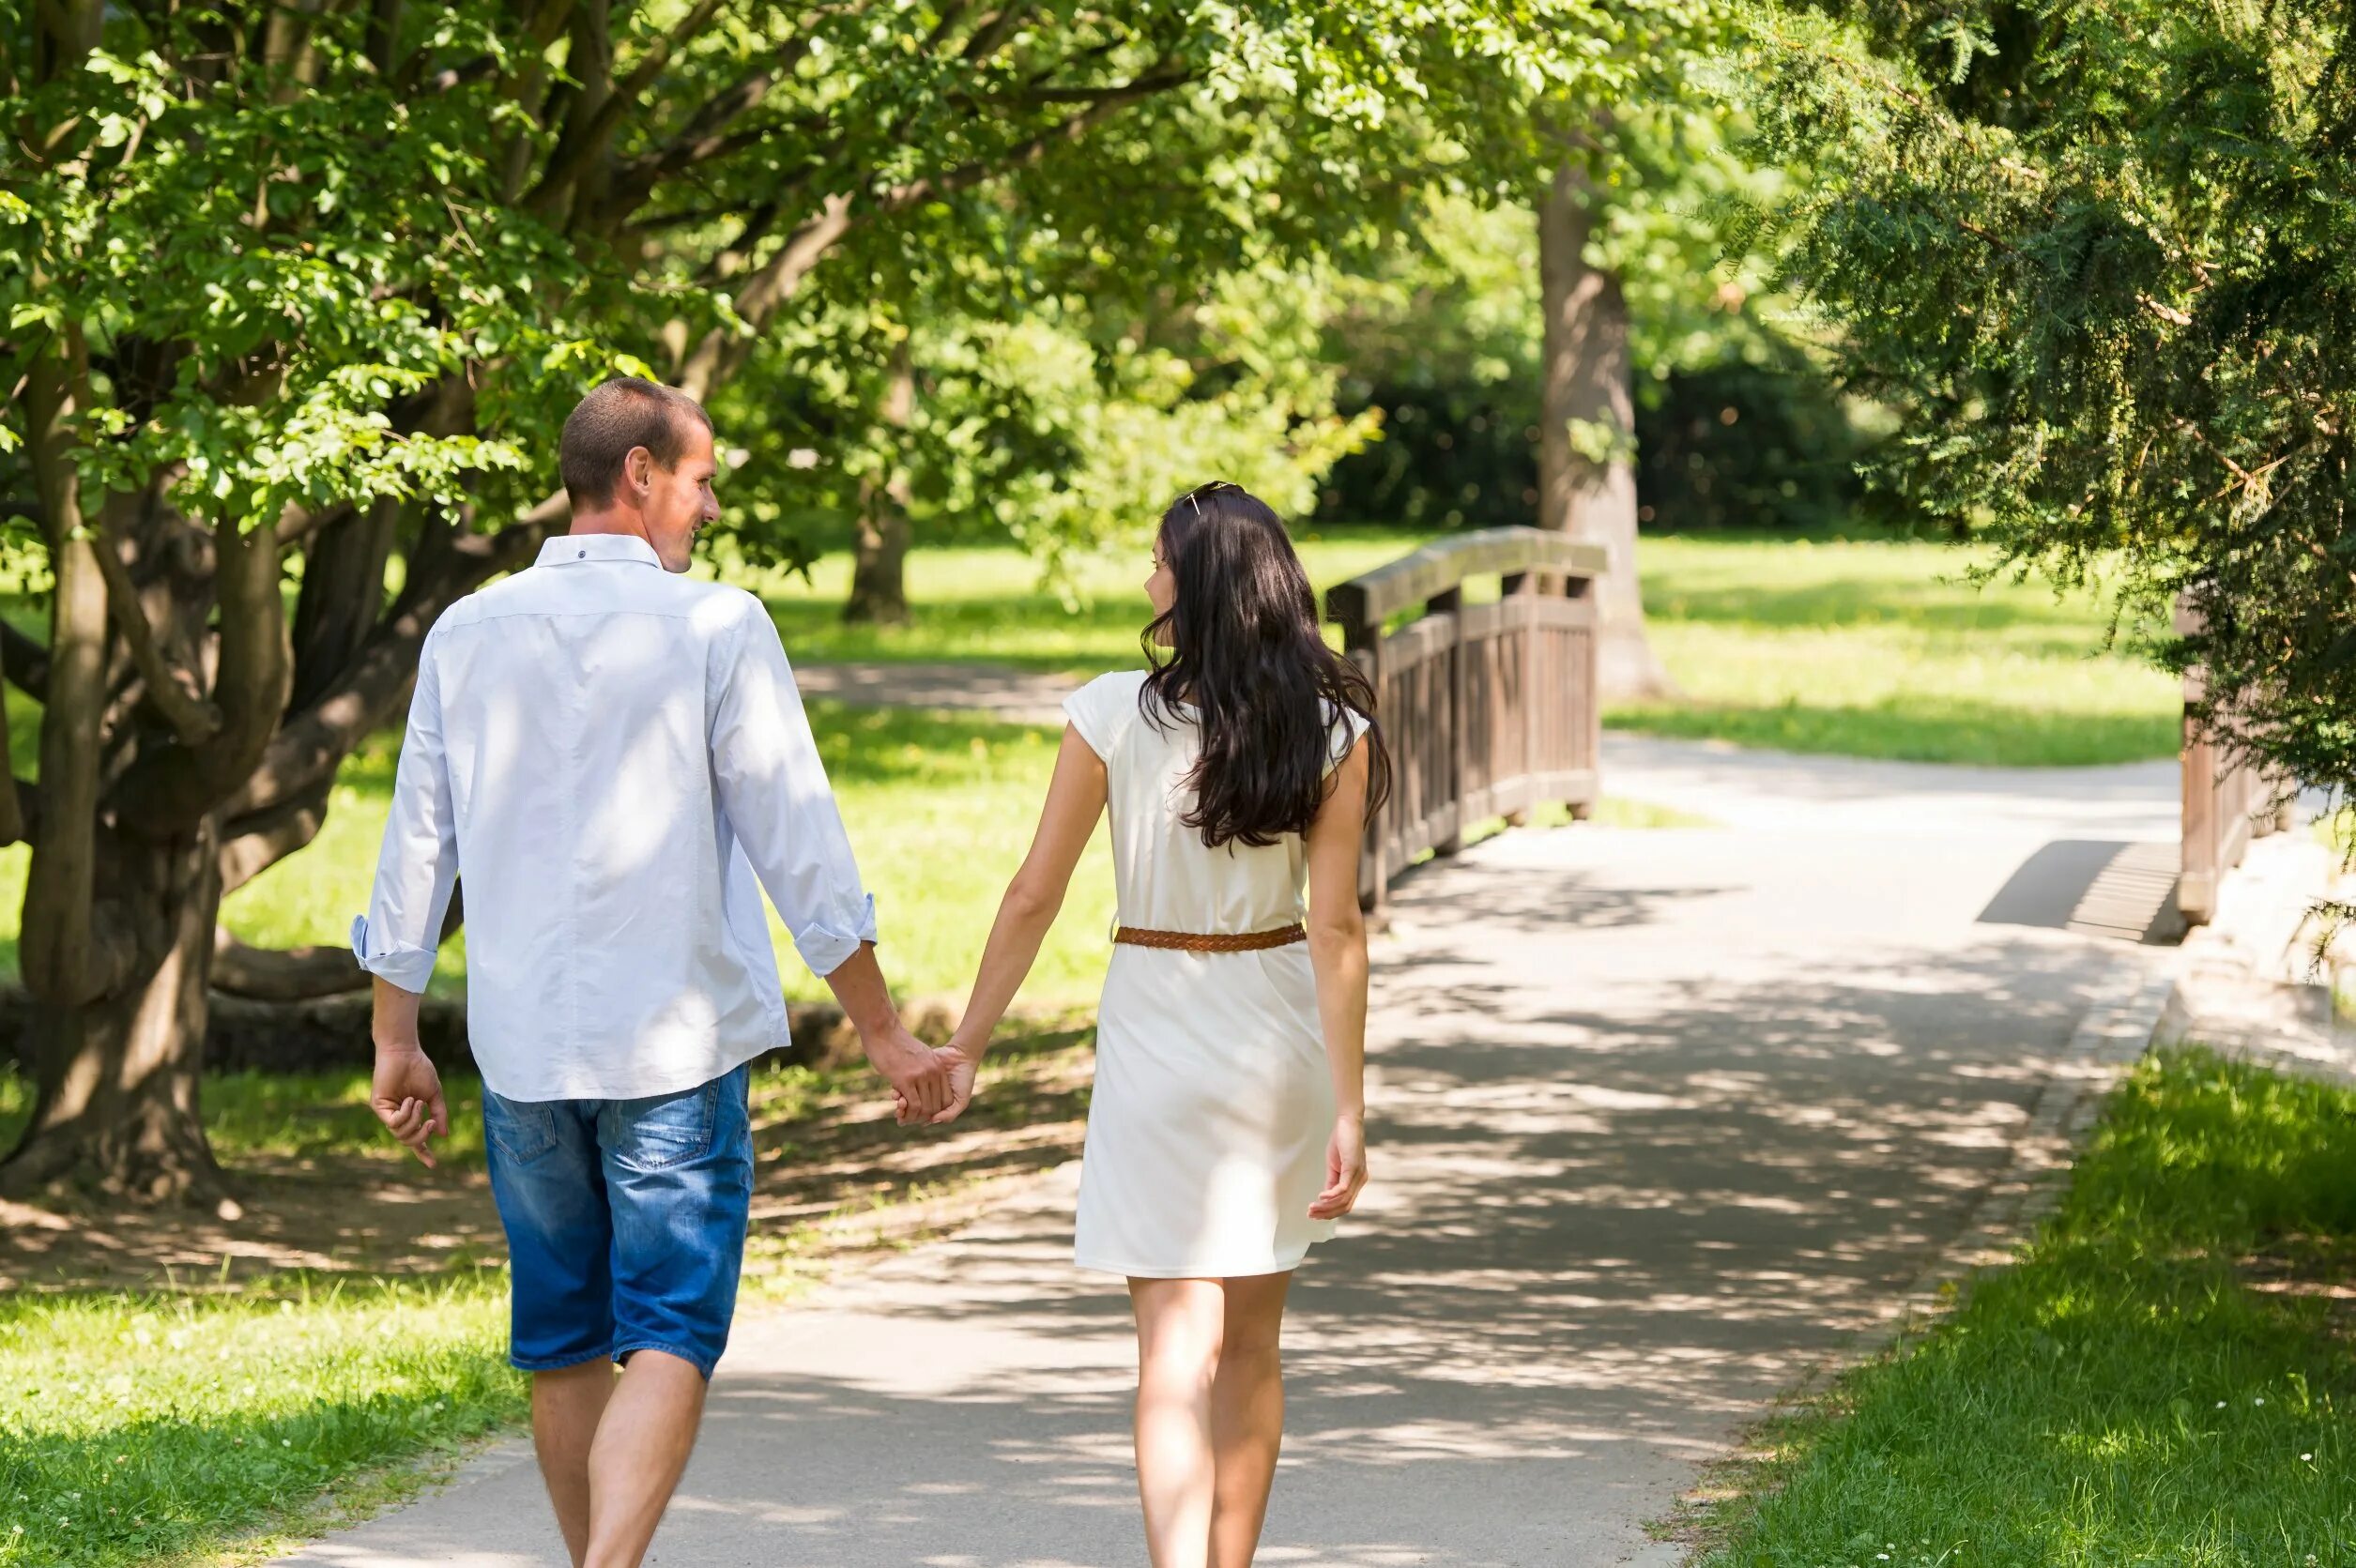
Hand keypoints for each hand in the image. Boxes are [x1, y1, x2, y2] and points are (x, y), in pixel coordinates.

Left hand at [371, 1045, 448, 1168]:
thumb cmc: (419, 1069)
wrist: (406, 1053)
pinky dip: (405, 1115)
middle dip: (422, 1136)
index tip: (433, 1165)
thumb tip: (442, 1134)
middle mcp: (397, 1116)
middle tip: (431, 1123)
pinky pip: (392, 1123)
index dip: (423, 1152)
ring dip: (414, 1121)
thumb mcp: (434, 1095)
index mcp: (410, 1115)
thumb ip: (439, 1114)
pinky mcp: (379, 1106)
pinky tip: (410, 1101)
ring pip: (400, 1134)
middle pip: (408, 1140)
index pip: (415, 1139)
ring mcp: (387, 1112)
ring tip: (418, 1103)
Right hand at [864, 1020, 951, 1122]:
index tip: (923, 1113)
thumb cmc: (895, 1042)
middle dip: (925, 1116)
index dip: (936, 1108)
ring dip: (915, 1117)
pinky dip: (909, 1113)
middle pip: (937, 1104)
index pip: (945, 1095)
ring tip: (904, 1119)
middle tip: (912, 1119)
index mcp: (937, 1066)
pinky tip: (900, 1113)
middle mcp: (933, 1072)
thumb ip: (923, 1066)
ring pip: (926, 1107)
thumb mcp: (918, 1054)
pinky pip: (914, 1104)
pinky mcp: (906, 1079)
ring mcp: (920, 1076)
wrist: (883, 1030)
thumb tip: (922, 1078)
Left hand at [896, 1035, 983, 1126]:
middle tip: (898, 1112)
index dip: (911, 1119)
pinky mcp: (915, 1074)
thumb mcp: (962, 1099)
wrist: (961, 1055)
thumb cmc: (964, 1079)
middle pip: (911, 1109)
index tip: (902, 1120)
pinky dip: (898, 1090)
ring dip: (899, 1102)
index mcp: (936, 1106)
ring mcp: (920, 1085)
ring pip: (906, 1098)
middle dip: (903, 1112)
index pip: (920, 1117)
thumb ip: (950, 1113)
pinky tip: (895, 1093)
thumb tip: (932, 1121)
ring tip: (897, 1101)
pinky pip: (903, 1084)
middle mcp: (926, 1097)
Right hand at [1309, 1114, 1366, 1219]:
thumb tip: (1325, 1197)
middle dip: (1327, 1214)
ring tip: (1311, 1208)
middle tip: (1310, 1215)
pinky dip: (1331, 1196)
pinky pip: (1343, 1188)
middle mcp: (1361, 1180)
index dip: (1329, 1213)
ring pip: (1343, 1200)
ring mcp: (1358, 1175)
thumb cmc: (1342, 1141)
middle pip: (1345, 1206)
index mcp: (1357, 1181)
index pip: (1345, 1204)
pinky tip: (1320, 1197)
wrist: (1348, 1122)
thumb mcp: (1334, 1165)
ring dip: (1326, 1207)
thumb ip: (1332, 1180)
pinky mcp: (1353, 1167)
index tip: (1313, 1215)